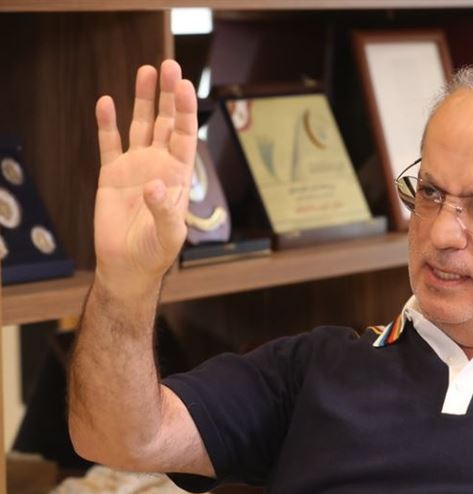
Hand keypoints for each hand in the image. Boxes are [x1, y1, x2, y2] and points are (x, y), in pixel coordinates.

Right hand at [93, 59, 196, 296]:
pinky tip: (106, 103)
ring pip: (140, 125)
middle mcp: (159, 164)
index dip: (184, 111)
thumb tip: (154, 185)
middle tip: (169, 66)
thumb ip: (164, 210)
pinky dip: (107, 124)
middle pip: (165, 122)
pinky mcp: (111, 174)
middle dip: (168, 96)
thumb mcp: (168, 235)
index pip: (184, 135)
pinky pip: (109, 143)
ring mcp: (135, 166)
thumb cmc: (156, 252)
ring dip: (142, 99)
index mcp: (178, 175)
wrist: (128, 265)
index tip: (184, 86)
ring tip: (146, 70)